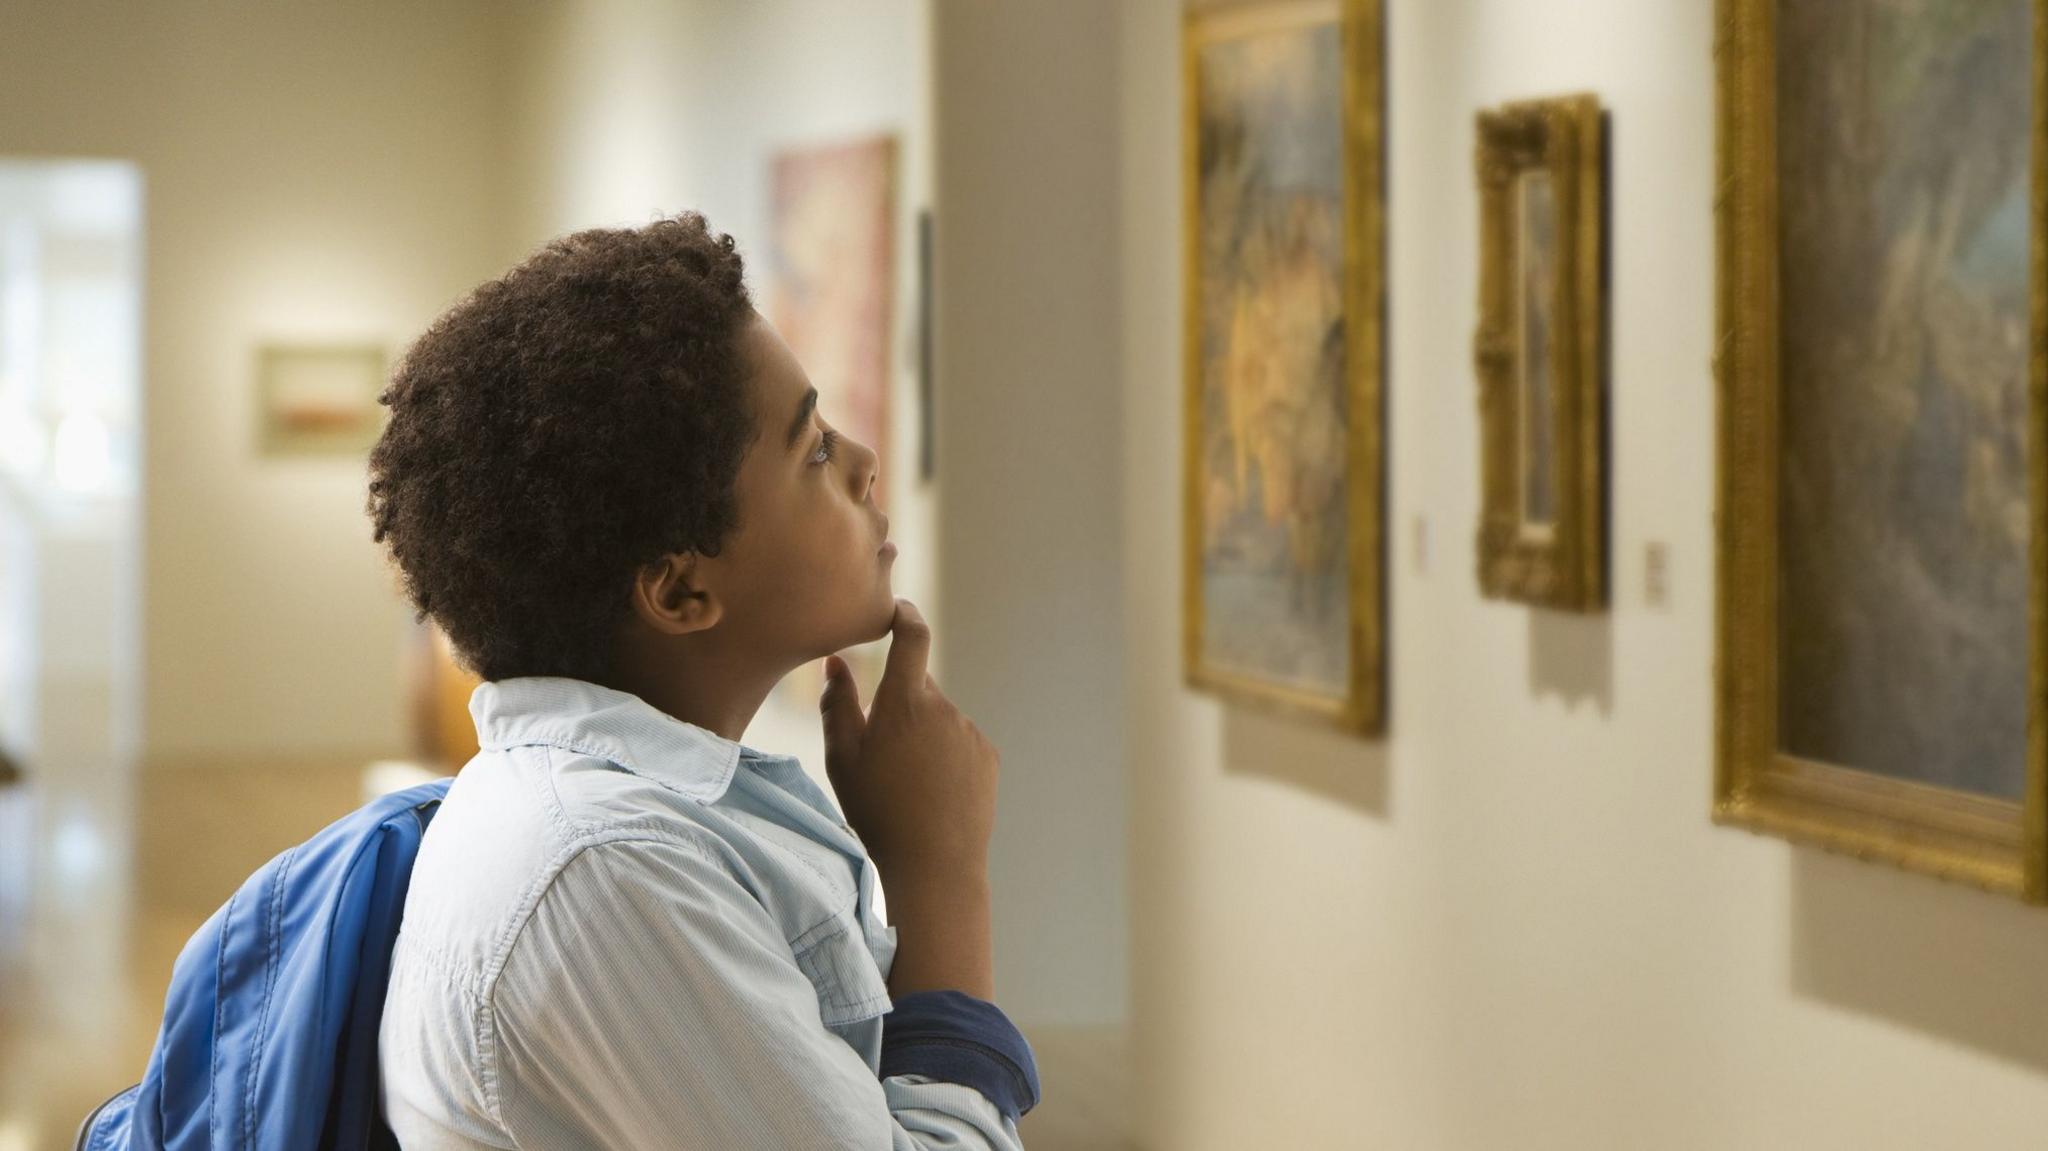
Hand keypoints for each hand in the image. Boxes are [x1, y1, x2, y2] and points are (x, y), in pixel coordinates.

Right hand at [818, 599, 998, 883]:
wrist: (934, 864)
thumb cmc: (878, 811)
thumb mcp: (842, 759)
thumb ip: (837, 704)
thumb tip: (836, 663)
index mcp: (905, 700)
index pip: (912, 636)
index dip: (905, 615)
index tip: (898, 609)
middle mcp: (943, 707)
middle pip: (919, 688)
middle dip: (900, 706)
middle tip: (880, 752)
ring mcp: (969, 731)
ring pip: (938, 719)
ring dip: (922, 736)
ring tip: (906, 786)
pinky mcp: (987, 756)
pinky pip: (959, 743)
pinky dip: (944, 757)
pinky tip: (931, 794)